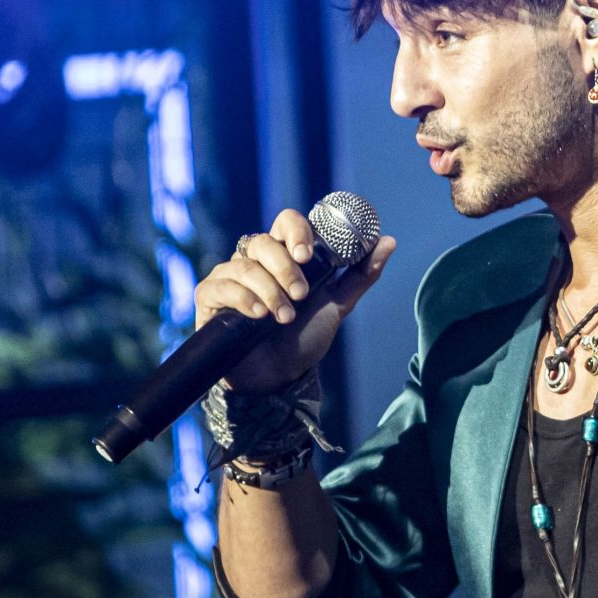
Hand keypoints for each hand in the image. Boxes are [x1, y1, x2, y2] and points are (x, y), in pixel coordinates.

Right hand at [192, 207, 398, 392]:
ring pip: (244, 265)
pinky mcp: (210, 297)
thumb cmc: (304, 337)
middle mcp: (255, 260)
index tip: (308, 255)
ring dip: (270, 291)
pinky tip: (258, 316)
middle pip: (263, 242)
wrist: (278, 376)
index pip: (286, 222)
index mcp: (284, 255)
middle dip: (285, 269)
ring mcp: (229, 276)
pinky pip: (220, 285)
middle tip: (301, 295)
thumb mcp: (337, 305)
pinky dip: (243, 299)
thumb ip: (360, 274)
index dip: (296, 232)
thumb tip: (388, 241)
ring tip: (283, 316)